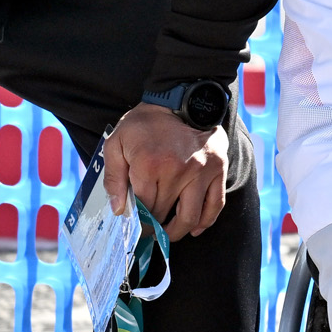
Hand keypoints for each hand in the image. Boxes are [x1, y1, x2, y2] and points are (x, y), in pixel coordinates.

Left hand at [102, 105, 228, 239]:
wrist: (182, 97)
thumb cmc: (146, 122)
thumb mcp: (117, 142)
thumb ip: (114, 177)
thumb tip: (119, 210)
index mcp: (150, 165)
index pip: (144, 207)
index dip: (138, 221)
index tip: (135, 226)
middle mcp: (178, 171)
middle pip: (164, 214)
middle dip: (154, 227)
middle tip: (149, 231)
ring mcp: (201, 172)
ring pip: (190, 216)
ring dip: (177, 232)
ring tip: (168, 234)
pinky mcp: (218, 169)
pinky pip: (214, 204)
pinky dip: (205, 221)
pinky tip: (194, 228)